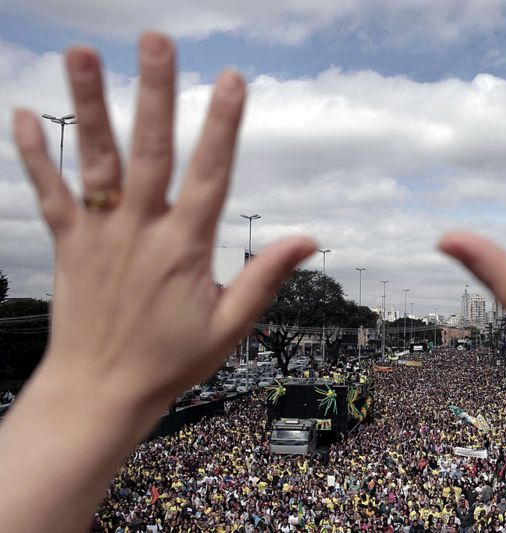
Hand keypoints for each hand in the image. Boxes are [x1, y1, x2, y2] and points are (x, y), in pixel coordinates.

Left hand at [14, 33, 314, 407]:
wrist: (101, 391)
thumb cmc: (170, 360)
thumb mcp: (231, 325)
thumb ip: (266, 277)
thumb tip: (308, 240)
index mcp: (184, 247)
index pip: (210, 175)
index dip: (223, 126)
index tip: (233, 82)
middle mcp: (140, 230)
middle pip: (150, 150)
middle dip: (157, 92)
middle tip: (158, 41)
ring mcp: (99, 234)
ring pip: (95, 160)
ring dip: (89, 105)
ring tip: (83, 54)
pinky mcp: (68, 244)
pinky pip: (49, 194)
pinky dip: (34, 155)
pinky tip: (21, 113)